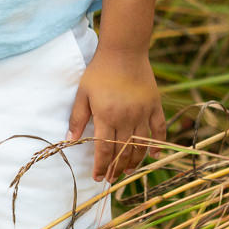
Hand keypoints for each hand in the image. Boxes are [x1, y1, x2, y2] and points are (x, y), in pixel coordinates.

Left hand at [63, 47, 166, 181]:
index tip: (98, 178)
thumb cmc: (99, 71)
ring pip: (141, 145)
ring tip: (127, 171)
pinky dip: (157, 143)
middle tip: (112, 177)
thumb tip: (69, 140)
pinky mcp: (154, 105)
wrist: (123, 50)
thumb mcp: (83, 93)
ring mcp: (143, 112)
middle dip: (116, 168)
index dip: (101, 166)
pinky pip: (159, 129)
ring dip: (134, 161)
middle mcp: (127, 118)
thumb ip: (77, 117)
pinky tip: (153, 154)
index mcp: (107, 116)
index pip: (104, 150)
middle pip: (122, 151)